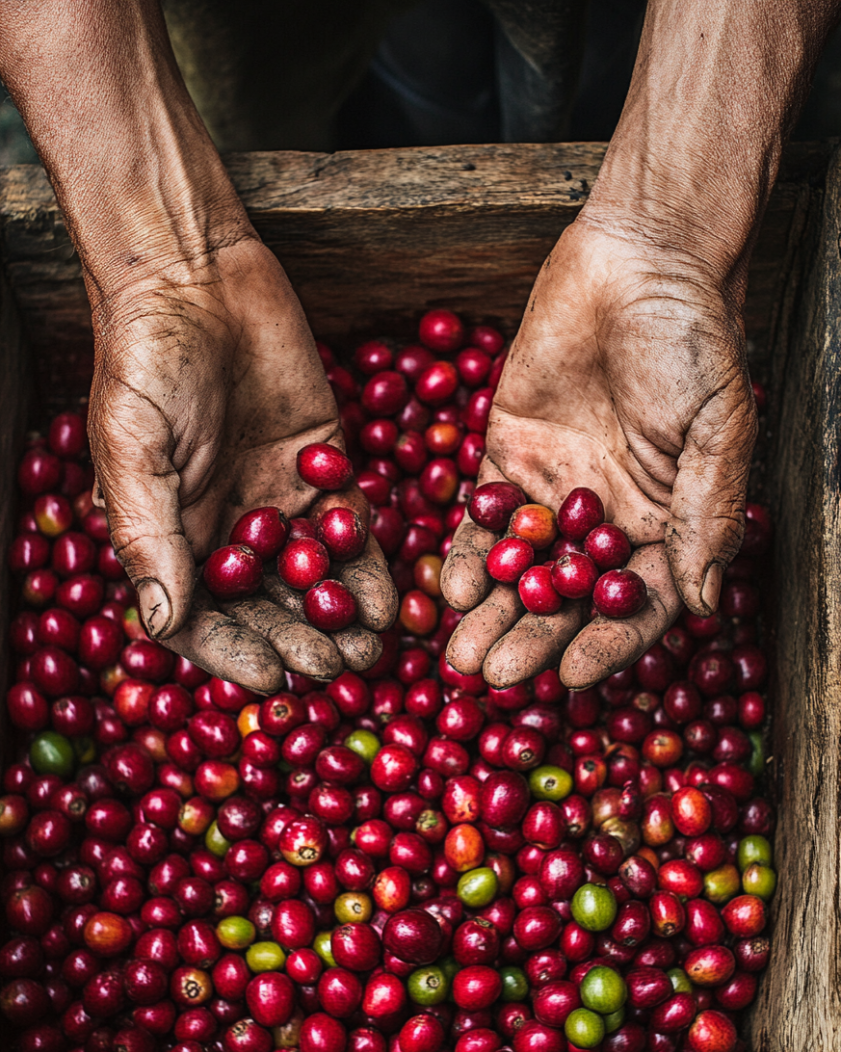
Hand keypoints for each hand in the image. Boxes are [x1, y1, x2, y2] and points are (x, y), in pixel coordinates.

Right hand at [89, 233, 396, 692]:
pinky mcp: (321, 466)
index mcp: (170, 537)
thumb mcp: (134, 452)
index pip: (200, 619)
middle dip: (299, 642)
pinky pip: (348, 528)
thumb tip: (163, 624)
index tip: (272, 677)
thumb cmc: (143, 362)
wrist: (194, 275)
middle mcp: (225, 531)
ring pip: (312, 579)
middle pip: (265, 610)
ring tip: (370, 648)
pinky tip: (392, 599)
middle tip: (337, 668)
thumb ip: (152, 537)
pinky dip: (368, 565)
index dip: (233, 653)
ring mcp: (276, 500)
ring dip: (340, 616)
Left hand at [440, 218, 756, 689]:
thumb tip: (703, 602)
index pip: (635, 602)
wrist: (635, 258)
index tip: (574, 677)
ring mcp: (554, 493)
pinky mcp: (507, 458)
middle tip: (496, 677)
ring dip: (492, 613)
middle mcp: (608, 521)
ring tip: (462, 655)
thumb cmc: (694, 338)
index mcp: (666, 524)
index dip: (608, 643)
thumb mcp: (718, 425)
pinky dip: (468, 554)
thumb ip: (708, 511)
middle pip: (567, 599)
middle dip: (533, 639)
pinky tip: (450, 589)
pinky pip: (484, 519)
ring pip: (520, 570)